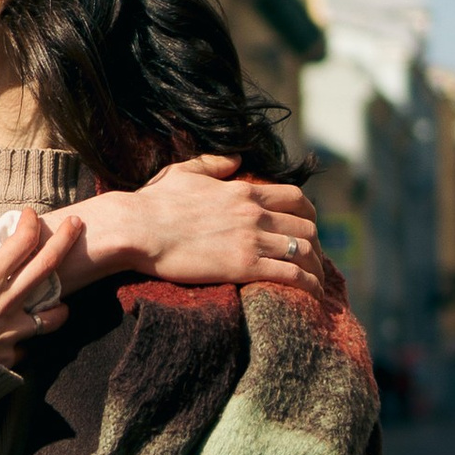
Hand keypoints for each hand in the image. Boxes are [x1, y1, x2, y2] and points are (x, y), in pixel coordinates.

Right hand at [0, 209, 67, 353]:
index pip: (22, 241)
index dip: (29, 223)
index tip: (30, 214)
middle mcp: (6, 302)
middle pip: (48, 266)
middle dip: (66, 239)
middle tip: (76, 225)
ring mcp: (11, 331)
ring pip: (52, 315)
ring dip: (60, 305)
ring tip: (62, 303)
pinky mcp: (7, 356)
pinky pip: (26, 346)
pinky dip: (27, 341)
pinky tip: (24, 339)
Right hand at [59, 158, 322, 296]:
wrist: (137, 228)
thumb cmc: (153, 202)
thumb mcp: (184, 171)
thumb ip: (213, 163)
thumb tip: (235, 159)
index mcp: (244, 190)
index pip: (296, 198)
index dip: (309, 214)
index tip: (309, 227)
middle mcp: (254, 213)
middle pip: (307, 227)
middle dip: (315, 244)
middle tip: (312, 260)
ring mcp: (251, 240)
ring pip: (305, 251)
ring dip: (316, 267)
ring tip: (317, 282)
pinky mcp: (243, 266)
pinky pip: (291, 275)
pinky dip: (308, 285)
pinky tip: (313, 294)